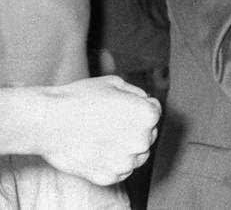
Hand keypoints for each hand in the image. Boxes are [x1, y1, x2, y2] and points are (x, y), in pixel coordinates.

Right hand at [37, 76, 160, 185]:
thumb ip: (137, 93)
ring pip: (136, 155)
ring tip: (102, 137)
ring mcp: (126, 161)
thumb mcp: (114, 83)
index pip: (154, 110)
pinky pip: (120, 171)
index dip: (136, 106)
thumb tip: (146, 101)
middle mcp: (142, 140)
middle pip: (147, 134)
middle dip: (133, 128)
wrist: (47, 122)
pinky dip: (112, 164)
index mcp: (148, 115)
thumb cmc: (79, 98)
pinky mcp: (109, 177)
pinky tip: (96, 151)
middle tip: (108, 123)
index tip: (118, 108)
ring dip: (126, 148)